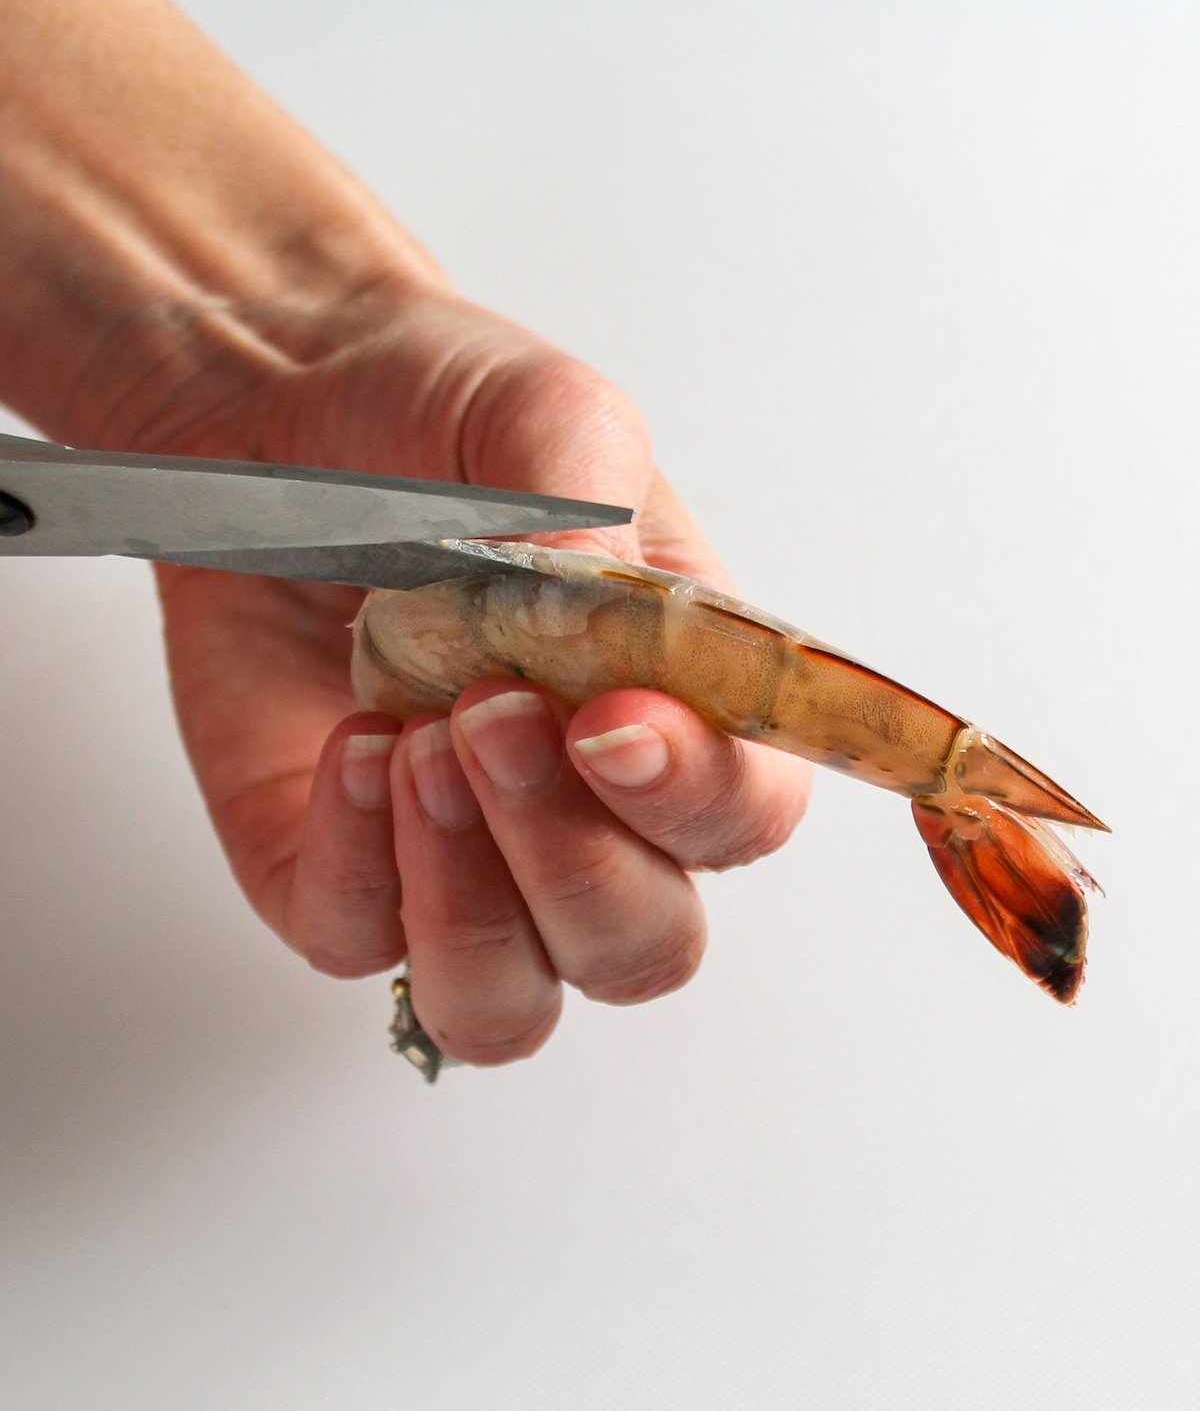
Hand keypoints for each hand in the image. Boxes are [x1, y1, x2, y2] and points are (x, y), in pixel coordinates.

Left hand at [144, 279, 810, 1062]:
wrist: (270, 424)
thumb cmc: (428, 418)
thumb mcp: (529, 407)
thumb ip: (578, 484)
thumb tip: (591, 588)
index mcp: (679, 708)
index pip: (744, 818)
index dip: (699, 800)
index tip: (613, 724)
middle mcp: (584, 813)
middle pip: (640, 948)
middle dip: (574, 862)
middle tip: (491, 717)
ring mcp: (459, 860)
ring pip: (504, 1003)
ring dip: (471, 906)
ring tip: (416, 747)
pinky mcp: (335, 871)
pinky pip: (356, 945)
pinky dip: (356, 866)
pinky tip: (349, 749)